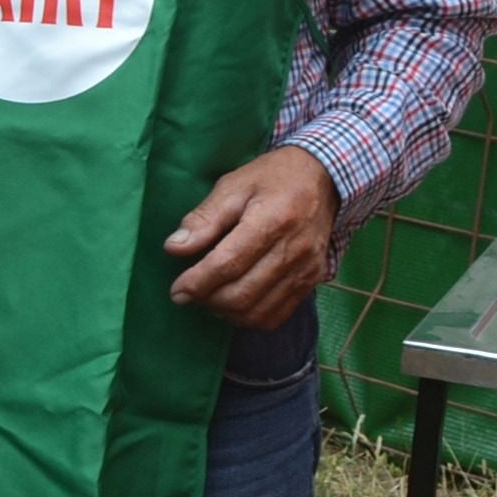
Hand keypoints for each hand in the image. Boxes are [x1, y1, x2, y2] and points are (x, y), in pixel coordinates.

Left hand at [166, 145, 338, 326]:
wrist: (322, 180)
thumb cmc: (271, 179)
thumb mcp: (232, 187)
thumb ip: (203, 219)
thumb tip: (174, 248)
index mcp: (272, 220)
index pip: (228, 264)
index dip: (198, 282)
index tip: (177, 291)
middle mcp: (294, 250)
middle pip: (242, 293)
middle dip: (208, 299)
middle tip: (190, 292)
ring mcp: (307, 270)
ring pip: (258, 311)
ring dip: (226, 311)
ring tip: (209, 296)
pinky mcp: (313, 281)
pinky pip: (277, 316)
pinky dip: (249, 318)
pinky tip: (234, 304)